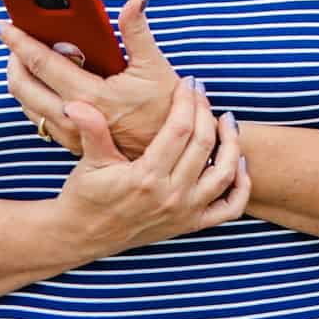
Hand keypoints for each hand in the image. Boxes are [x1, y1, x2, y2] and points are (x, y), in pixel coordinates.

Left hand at [0, 0, 180, 159]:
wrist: (166, 149)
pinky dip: (31, 95)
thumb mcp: (155, 65)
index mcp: (88, 93)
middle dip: (11, 57)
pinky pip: (35, 116)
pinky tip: (43, 83)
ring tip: (26, 57)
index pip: (40, 62)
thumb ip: (137, 30)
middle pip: (21, 83)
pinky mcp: (68, 140)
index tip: (3, 25)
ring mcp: (66, 130)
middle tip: (14, 38)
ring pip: (24, 101)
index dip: (18, 40)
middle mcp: (70, 114)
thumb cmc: (164, 108)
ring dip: (19, 77)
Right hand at [56, 81, 248, 255]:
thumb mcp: (89, 162)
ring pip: (225, 173)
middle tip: (202, 93)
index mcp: (145, 177)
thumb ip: (92, 131)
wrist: (81, 236)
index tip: (188, 82)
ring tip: (226, 120)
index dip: (187, 101)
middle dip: (206, 113)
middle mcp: (170, 196)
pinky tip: (239, 162)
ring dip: (232, 143)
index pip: (180, 129)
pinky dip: (242, 186)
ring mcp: (184, 212)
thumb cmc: (84, 195)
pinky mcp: (190, 225)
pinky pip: (230, 208)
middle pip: (204, 145)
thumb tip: (76, 104)